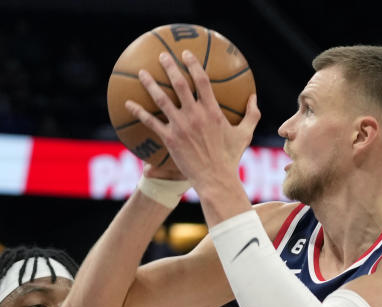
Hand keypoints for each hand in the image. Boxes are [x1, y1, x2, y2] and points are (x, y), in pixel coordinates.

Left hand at [126, 50, 259, 194]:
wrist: (215, 178)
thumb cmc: (231, 158)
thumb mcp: (245, 134)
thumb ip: (251, 114)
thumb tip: (254, 97)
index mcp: (212, 110)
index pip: (202, 80)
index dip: (193, 64)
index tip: (186, 53)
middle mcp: (195, 115)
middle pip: (180, 84)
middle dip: (170, 67)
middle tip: (162, 56)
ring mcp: (181, 126)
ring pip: (162, 100)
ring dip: (150, 84)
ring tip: (141, 73)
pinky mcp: (170, 139)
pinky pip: (151, 122)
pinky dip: (139, 112)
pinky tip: (128, 104)